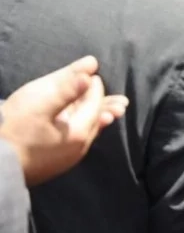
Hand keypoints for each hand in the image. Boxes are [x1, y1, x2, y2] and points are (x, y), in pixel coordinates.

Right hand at [0, 56, 128, 185]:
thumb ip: (66, 87)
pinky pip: (76, 142)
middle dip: (105, 106)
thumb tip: (91, 68)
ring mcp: (67, 158)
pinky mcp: (55, 164)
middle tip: (122, 101)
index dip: (93, 86)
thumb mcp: (38, 104)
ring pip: (88, 132)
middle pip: (96, 120)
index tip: (91, 73)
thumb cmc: (11, 131)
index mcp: (79, 132)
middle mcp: (79, 148)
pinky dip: (82, 130)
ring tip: (110, 114)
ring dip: (97, 120)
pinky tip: (79, 129)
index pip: (94, 103)